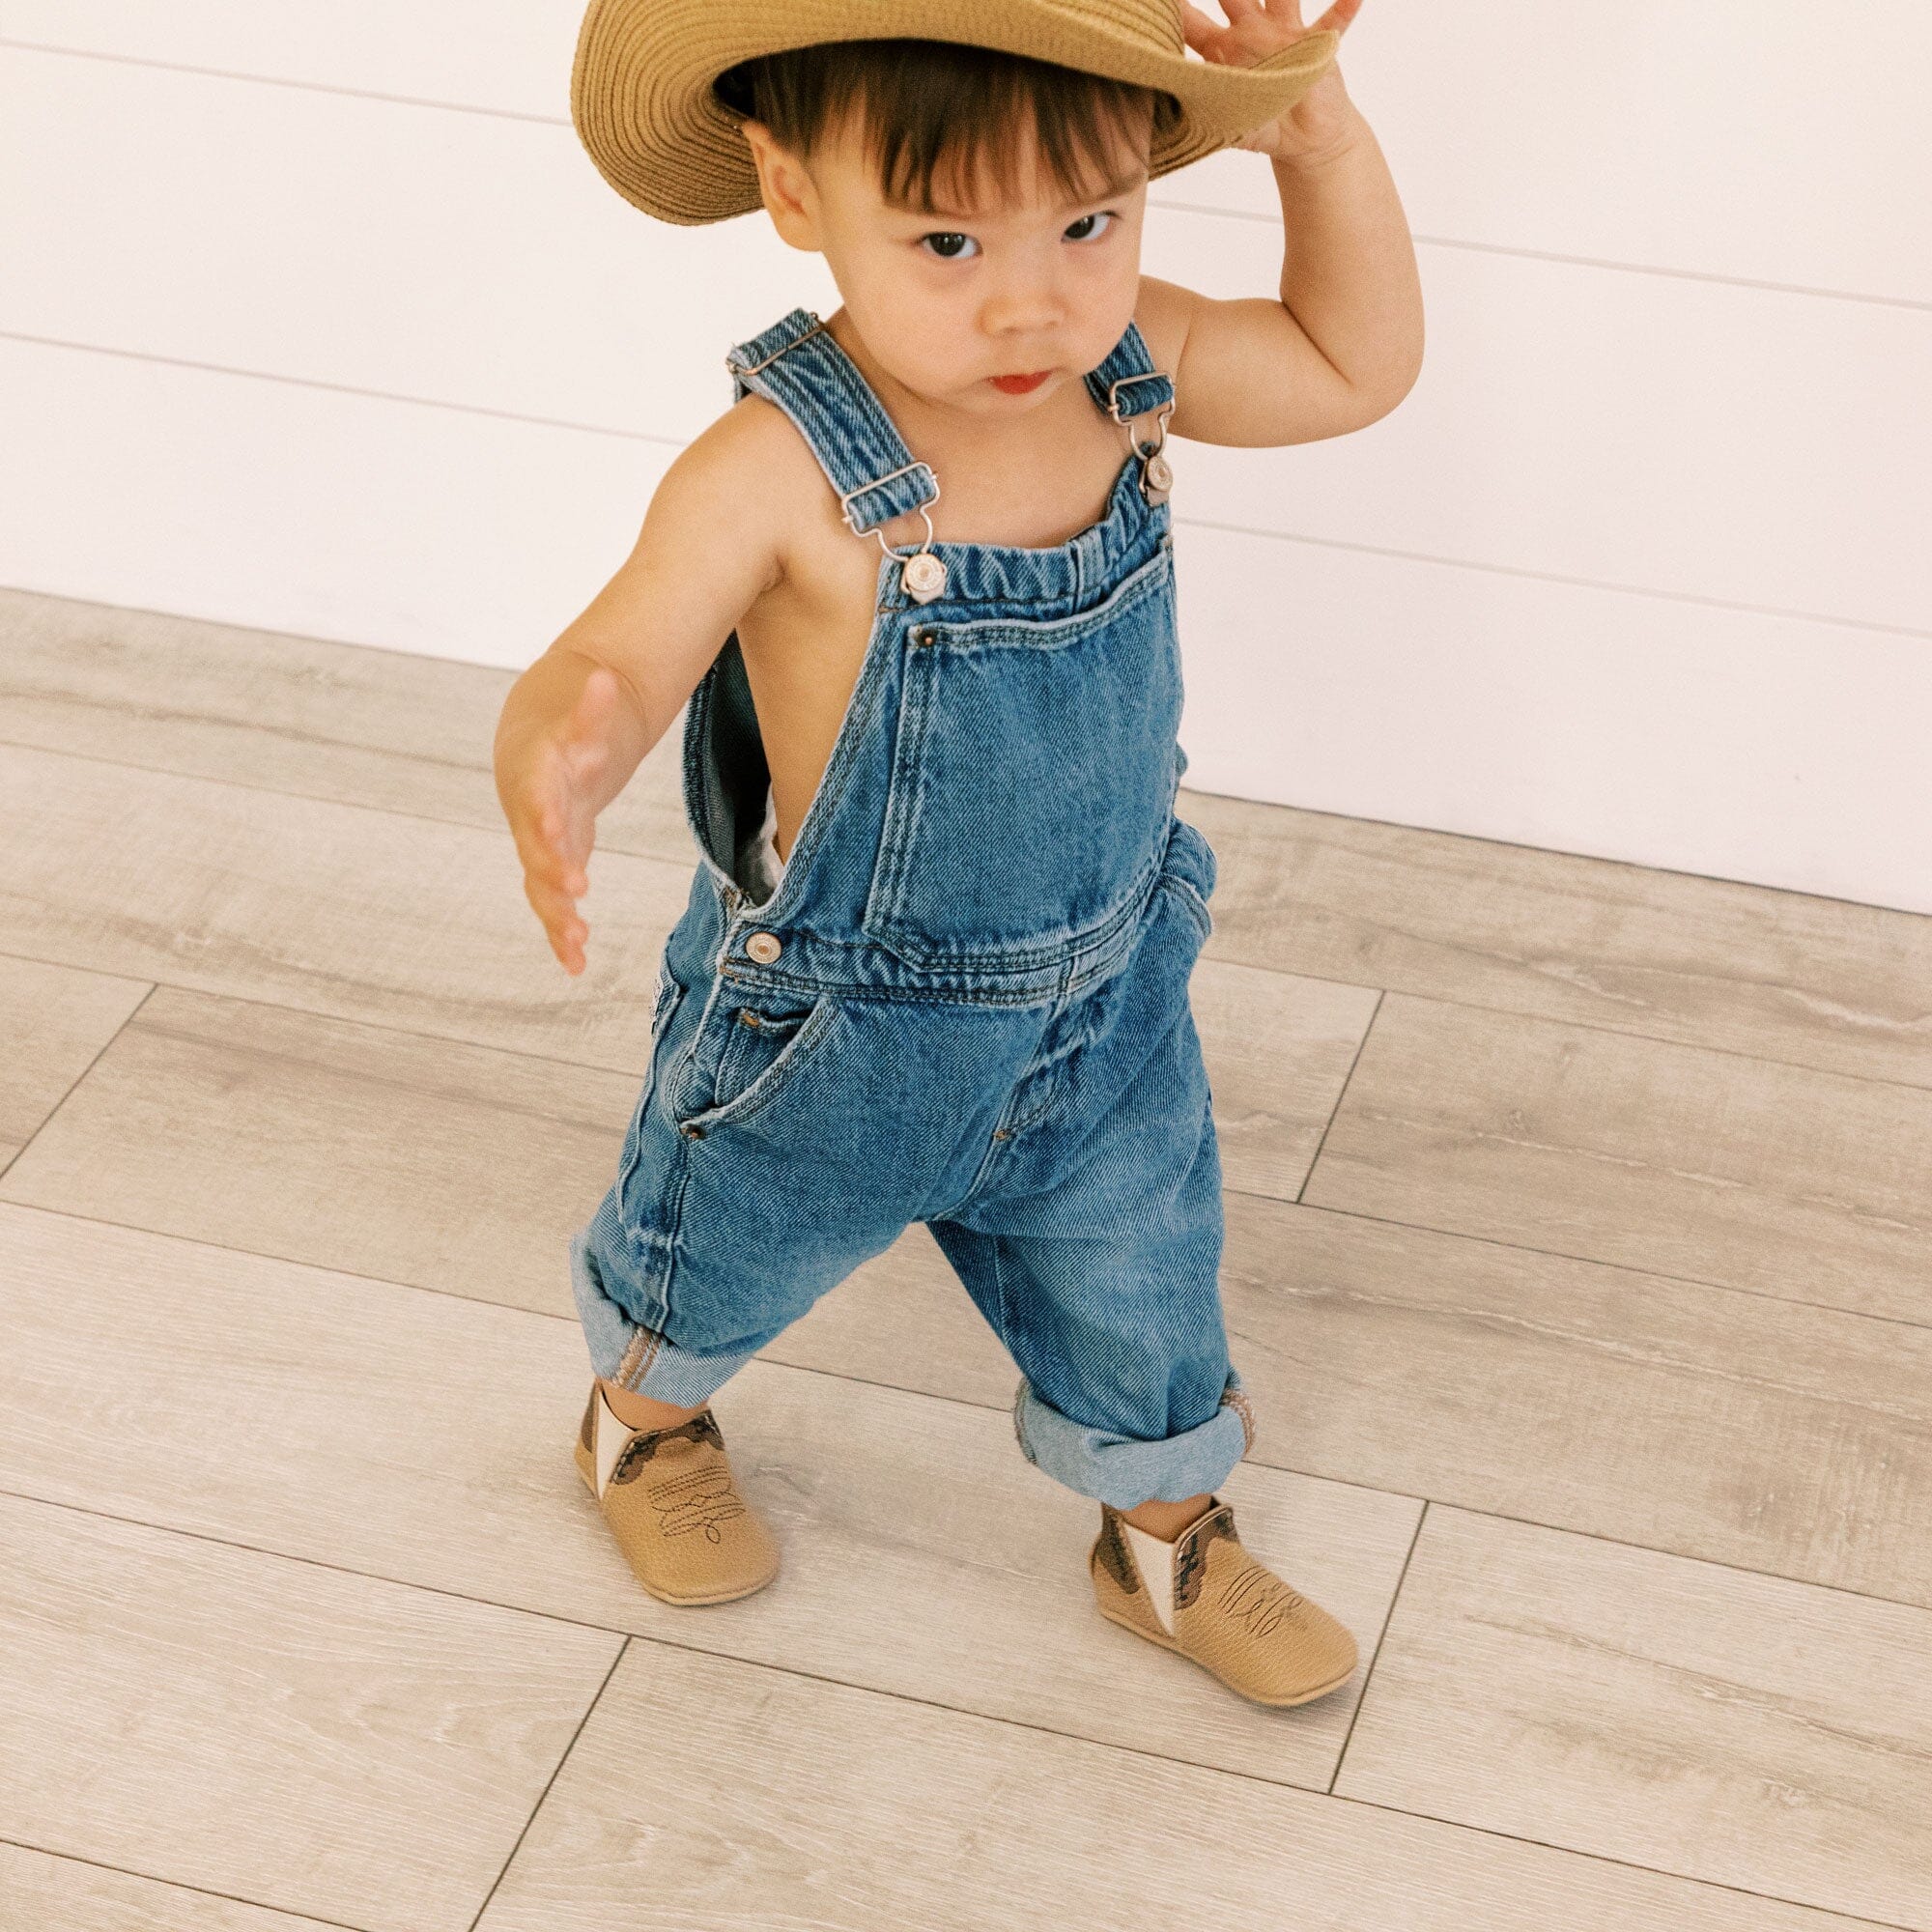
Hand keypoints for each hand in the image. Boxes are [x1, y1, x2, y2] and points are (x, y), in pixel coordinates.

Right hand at [494, 656, 636, 975]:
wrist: (542, 730)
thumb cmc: (569, 716)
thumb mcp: (584, 704)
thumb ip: (594, 702)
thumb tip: (608, 677)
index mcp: (534, 772)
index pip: (537, 794)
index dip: (544, 814)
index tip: (557, 833)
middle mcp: (530, 811)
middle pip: (536, 845)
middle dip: (553, 870)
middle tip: (575, 895)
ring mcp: (538, 840)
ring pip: (541, 882)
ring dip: (557, 915)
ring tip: (578, 946)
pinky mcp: (553, 860)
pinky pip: (553, 900)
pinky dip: (561, 932)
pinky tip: (576, 966)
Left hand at [1180, 0, 1364, 165]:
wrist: (1305, 137)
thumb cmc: (1264, 126)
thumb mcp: (1228, 125)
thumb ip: (1202, 115)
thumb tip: (1173, 113)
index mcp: (1222, 51)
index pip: (1191, 23)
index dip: (1176, 10)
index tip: (1156, 0)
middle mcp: (1251, 31)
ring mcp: (1285, 32)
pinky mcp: (1316, 43)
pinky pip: (1333, 22)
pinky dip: (1344, 9)